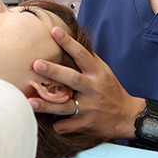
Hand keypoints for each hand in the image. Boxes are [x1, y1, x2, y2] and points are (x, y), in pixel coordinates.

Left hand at [29, 26, 143, 138]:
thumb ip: (89, 58)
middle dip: (53, 72)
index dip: (68, 42)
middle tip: (36, 64)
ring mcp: (89, 108)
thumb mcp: (104, 71)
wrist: (127, 117)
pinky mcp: (85, 124)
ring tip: (30, 101)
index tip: (54, 31)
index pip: (82, 55)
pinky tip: (43, 122)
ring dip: (47, 105)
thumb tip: (74, 39)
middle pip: (72, 78)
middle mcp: (93, 89)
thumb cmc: (111, 90)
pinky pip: (66, 125)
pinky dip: (56, 124)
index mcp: (97, 74)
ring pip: (65, 106)